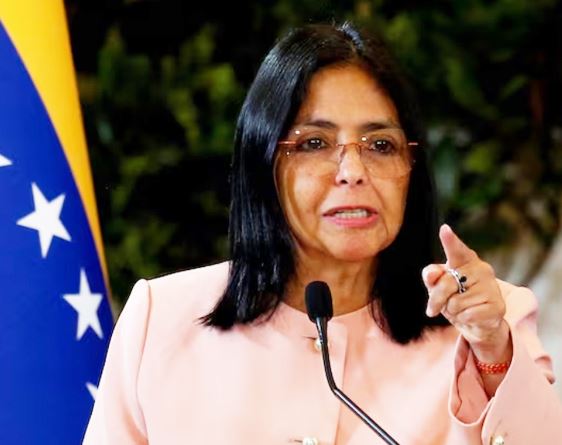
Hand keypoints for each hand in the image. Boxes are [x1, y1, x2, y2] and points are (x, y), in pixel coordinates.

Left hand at [422, 224, 510, 362]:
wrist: (477, 322)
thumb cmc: (455, 297)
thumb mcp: (438, 286)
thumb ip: (431, 276)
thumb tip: (432, 274)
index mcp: (466, 260)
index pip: (456, 250)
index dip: (450, 241)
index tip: (444, 229)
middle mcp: (482, 269)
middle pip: (446, 284)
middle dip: (436, 299)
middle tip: (434, 308)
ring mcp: (492, 287)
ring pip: (456, 303)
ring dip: (453, 311)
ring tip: (462, 309)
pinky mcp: (498, 306)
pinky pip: (467, 315)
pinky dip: (463, 319)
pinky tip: (472, 316)